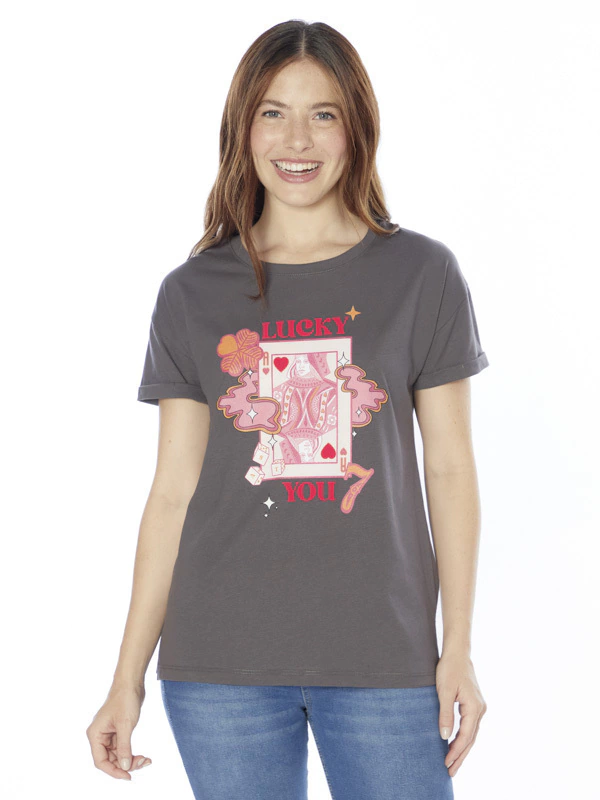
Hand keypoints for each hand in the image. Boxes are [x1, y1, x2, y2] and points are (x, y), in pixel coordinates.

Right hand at [86, 683, 152, 780]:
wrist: (131, 683)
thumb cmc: (125, 699)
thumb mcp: (125, 725)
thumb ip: (124, 747)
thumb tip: (125, 767)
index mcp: (95, 735)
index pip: (100, 761)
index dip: (113, 771)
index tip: (128, 776)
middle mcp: (100, 736)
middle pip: (110, 760)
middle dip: (126, 765)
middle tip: (143, 764)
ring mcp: (109, 734)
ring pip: (118, 756)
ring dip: (130, 760)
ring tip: (146, 760)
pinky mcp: (118, 732)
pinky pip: (123, 748)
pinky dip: (132, 753)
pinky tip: (143, 756)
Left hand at [436, 650, 486, 777]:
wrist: (457, 653)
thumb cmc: (449, 668)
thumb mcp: (444, 691)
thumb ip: (445, 714)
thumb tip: (445, 737)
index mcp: (474, 708)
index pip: (465, 736)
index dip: (456, 751)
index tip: (446, 763)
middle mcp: (480, 710)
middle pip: (471, 739)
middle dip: (460, 756)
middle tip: (450, 772)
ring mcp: (479, 707)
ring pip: (471, 734)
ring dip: (462, 749)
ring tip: (452, 763)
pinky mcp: (474, 705)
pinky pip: (470, 726)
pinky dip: (463, 737)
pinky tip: (455, 744)